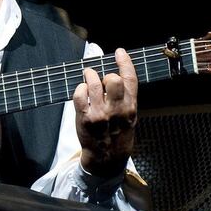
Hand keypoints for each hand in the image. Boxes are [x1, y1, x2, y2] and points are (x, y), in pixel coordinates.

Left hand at [74, 48, 138, 177]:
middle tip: (101, 77)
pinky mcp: (85, 118)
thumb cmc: (119, 135)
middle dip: (106, 74)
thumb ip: (126, 98)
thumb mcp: (131, 117)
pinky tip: (82, 91)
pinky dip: (80, 89)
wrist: (106, 158)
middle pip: (113, 79)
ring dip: (89, 76)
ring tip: (88, 76)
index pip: (130, 79)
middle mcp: (116, 110)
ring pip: (93, 83)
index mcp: (130, 108)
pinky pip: (79, 94)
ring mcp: (100, 114)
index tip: (119, 52)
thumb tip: (116, 76)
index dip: (125, 62)